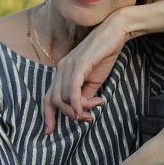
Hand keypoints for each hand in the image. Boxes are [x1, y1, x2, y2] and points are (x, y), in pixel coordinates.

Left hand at [44, 16, 127, 133]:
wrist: (116, 32)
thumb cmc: (105, 54)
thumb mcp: (94, 80)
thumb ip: (86, 95)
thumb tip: (80, 112)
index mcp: (62, 72)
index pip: (48, 97)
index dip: (47, 115)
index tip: (49, 132)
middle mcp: (61, 68)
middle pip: (54, 100)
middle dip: (68, 115)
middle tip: (87, 119)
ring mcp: (68, 65)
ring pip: (64, 97)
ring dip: (79, 109)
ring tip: (96, 107)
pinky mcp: (79, 63)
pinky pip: (72, 88)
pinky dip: (77, 103)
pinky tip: (84, 110)